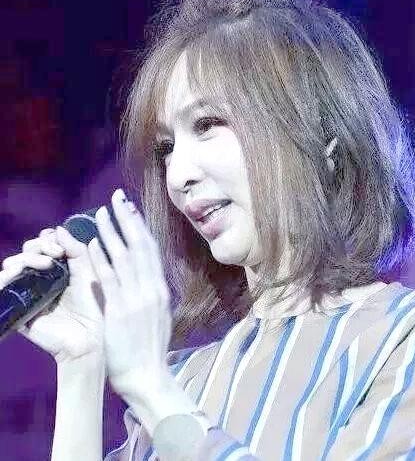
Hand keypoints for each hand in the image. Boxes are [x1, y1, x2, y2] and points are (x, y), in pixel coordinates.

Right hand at [0, 226, 104, 363]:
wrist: (88, 338)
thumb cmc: (94, 306)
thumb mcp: (88, 272)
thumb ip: (76, 250)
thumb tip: (57, 229)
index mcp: (58, 268)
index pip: (43, 245)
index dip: (47, 239)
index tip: (59, 244)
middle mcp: (41, 277)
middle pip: (26, 251)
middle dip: (38, 246)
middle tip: (55, 253)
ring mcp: (28, 291)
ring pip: (12, 265)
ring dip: (25, 258)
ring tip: (45, 264)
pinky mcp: (18, 307)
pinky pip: (2, 288)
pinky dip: (5, 277)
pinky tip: (18, 273)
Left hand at [87, 188, 171, 396]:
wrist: (146, 375)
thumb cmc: (148, 348)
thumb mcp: (158, 314)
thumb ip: (150, 292)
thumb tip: (144, 271)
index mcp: (160, 289)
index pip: (150, 250)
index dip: (140, 226)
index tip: (131, 209)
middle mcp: (152, 289)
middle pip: (139, 245)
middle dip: (127, 219)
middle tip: (117, 198)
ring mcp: (137, 298)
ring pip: (124, 256)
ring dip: (111, 231)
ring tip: (100, 213)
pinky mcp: (120, 310)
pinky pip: (109, 278)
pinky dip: (102, 258)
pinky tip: (93, 243)